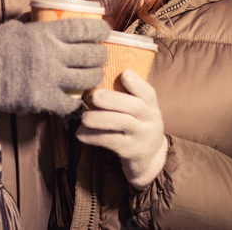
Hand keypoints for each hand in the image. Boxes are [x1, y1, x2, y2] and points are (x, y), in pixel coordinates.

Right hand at [0, 18, 108, 114]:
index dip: (101, 29)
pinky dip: (74, 102)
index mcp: (47, 33)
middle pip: (92, 55)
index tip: (105, 31)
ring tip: (92, 76)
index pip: (86, 28)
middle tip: (100, 56)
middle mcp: (54, 54)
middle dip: (101, 55)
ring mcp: (50, 78)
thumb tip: (42, 14)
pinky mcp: (43, 99)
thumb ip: (33, 23)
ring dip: (94, 77)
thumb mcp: (15, 26)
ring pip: (88, 79)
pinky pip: (70, 103)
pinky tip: (73, 99)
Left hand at [76, 69, 166, 189]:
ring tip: (84, 117)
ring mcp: (141, 137)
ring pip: (122, 124)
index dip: (137, 82)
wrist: (149, 158)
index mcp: (151, 106)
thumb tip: (98, 76)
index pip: (148, 92)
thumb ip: (127, 96)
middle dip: (113, 99)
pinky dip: (93, 137)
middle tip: (94, 96)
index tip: (124, 72)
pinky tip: (80, 133)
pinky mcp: (130, 151)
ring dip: (100, 118)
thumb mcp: (139, 111)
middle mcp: (150, 121)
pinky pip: (111, 142)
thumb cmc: (137, 125)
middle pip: (135, 107)